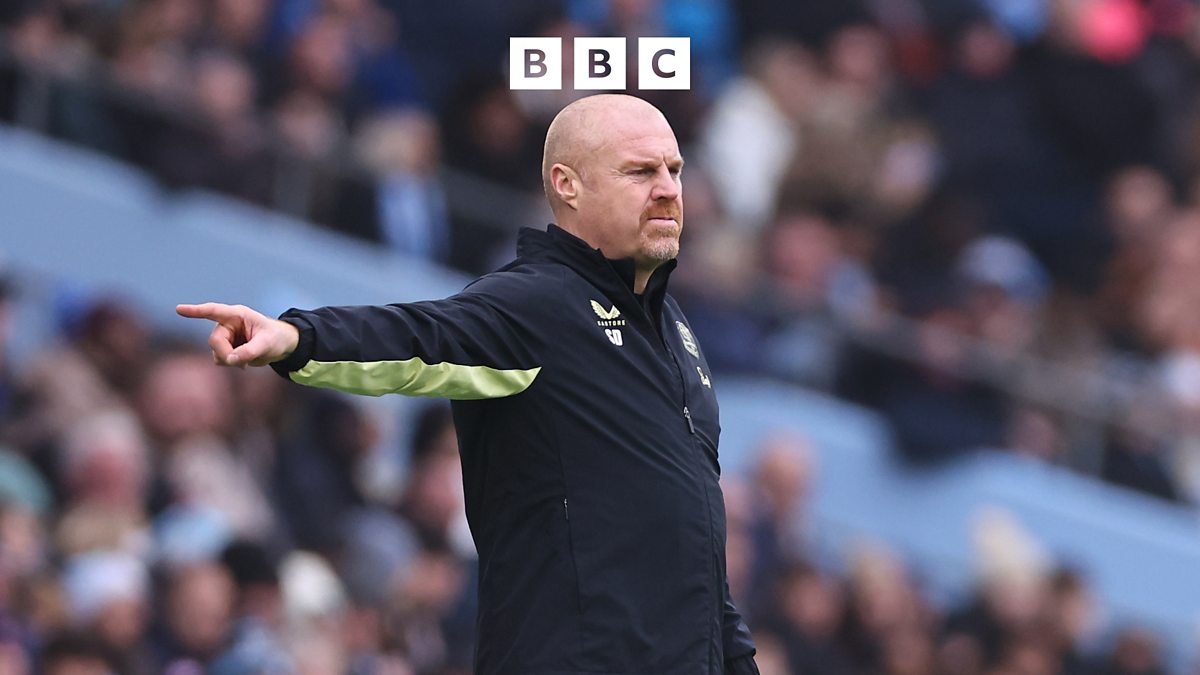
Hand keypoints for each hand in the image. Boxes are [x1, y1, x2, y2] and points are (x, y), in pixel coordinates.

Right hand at [175, 302, 299, 367]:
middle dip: (226, 354)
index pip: (213, 311)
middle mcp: (227, 324)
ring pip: (216, 352)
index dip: (195, 311)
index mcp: (237, 315)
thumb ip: (249, 351)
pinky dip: (231, 364)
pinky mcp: (225, 348)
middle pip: (215, 341)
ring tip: (248, 359)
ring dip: (230, 360)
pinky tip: (244, 363)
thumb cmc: (276, 338)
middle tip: (243, 364)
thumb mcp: (267, 344)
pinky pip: (220, 359)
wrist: (281, 346)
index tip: (179, 309)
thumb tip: (230, 360)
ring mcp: (225, 337)